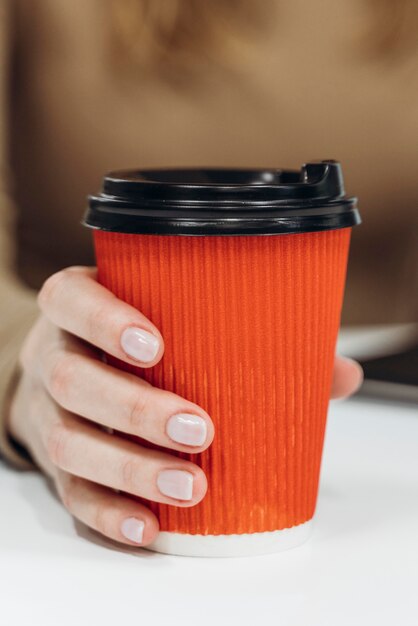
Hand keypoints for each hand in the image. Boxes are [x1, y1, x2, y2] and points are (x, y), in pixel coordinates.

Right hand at [8, 266, 362, 547]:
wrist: (74, 376)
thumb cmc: (134, 347)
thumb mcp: (170, 321)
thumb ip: (251, 340)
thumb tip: (339, 374)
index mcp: (79, 310)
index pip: (71, 301)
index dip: (103, 321)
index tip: (154, 346)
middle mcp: (55, 358)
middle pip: (72, 380)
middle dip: (134, 408)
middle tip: (197, 429)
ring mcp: (48, 414)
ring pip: (69, 443)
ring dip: (131, 468)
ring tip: (192, 485)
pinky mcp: (56, 465)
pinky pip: (71, 493)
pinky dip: (110, 512)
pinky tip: (149, 524)